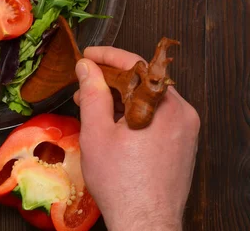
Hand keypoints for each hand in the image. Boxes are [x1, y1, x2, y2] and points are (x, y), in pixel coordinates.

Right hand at [73, 46, 199, 230]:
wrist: (144, 222)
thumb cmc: (121, 183)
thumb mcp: (96, 132)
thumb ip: (92, 92)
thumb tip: (86, 67)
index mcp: (163, 105)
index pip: (135, 65)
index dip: (107, 57)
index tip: (88, 56)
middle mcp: (181, 113)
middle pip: (143, 82)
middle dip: (111, 80)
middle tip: (85, 84)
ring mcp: (185, 130)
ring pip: (149, 100)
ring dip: (122, 98)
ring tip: (94, 107)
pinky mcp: (182, 145)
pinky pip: (157, 117)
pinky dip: (134, 114)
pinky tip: (113, 124)